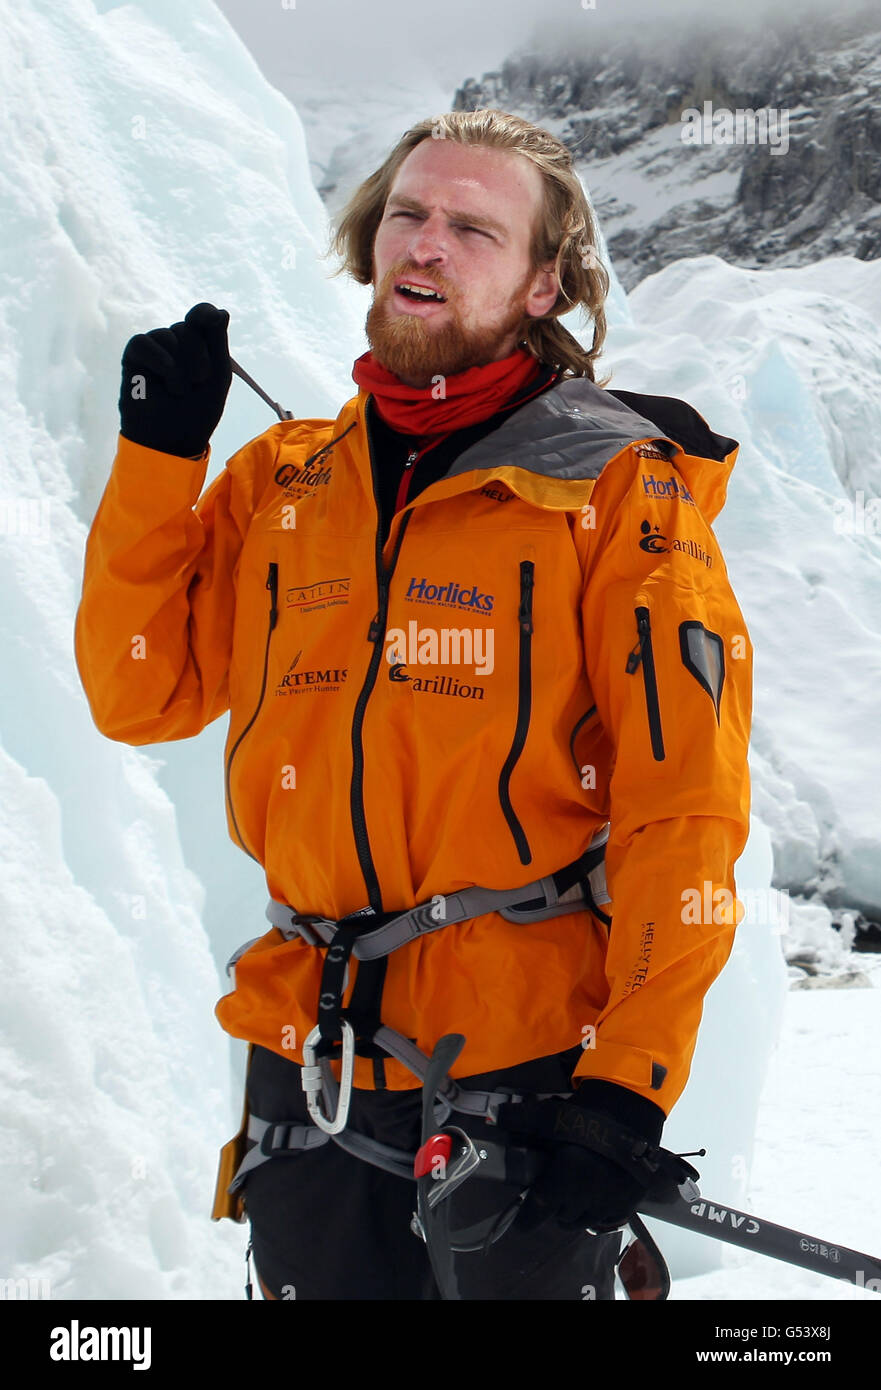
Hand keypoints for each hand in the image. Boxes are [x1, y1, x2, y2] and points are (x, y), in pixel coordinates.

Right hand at [118, 302, 231, 457]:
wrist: (172, 440)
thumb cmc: (197, 412)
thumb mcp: (217, 377)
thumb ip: (218, 343)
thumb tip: (222, 311)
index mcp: (199, 345)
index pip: (202, 315)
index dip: (205, 314)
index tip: (210, 320)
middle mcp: (176, 341)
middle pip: (189, 326)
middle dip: (198, 354)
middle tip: (200, 380)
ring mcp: (155, 347)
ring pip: (168, 335)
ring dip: (180, 366)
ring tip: (179, 391)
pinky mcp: (134, 356)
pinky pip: (144, 342)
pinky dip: (159, 361)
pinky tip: (167, 381)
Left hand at [497, 1079, 665, 1233]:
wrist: (632, 1110)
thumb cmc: (587, 1112)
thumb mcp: (550, 1114)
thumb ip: (521, 1120)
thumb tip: (495, 1117)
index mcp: (563, 1178)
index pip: (538, 1212)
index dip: (526, 1219)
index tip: (520, 1224)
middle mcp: (585, 1196)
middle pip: (561, 1218)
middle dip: (553, 1209)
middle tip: (552, 1193)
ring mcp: (608, 1201)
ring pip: (583, 1222)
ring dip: (575, 1213)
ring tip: (573, 1197)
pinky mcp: (628, 1201)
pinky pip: (607, 1220)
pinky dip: (598, 1214)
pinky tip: (596, 1199)